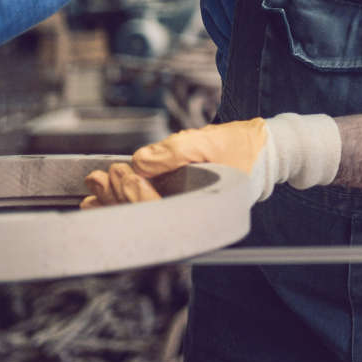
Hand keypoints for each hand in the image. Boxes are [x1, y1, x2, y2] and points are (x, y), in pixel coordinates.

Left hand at [81, 119, 269, 207]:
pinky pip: (149, 209)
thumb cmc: (245, 147)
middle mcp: (193, 219)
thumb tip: (140, 162)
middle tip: (98, 179)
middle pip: (145, 219)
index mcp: (202, 209)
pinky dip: (126, 202)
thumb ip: (175, 151)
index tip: (119, 172)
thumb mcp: (211, 141)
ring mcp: (187, 215)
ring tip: (95, 188)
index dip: (132, 194)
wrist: (267, 150)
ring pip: (144, 217)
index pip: (157, 211)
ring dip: (116, 203)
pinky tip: (106, 197)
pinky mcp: (183, 206)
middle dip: (116, 199)